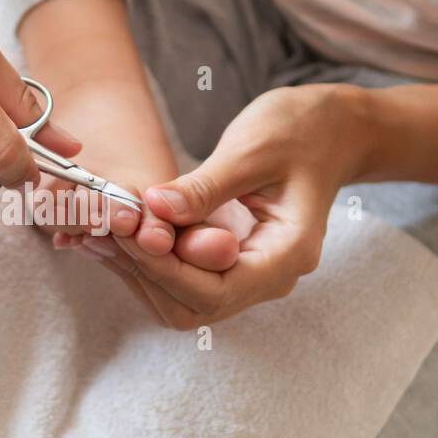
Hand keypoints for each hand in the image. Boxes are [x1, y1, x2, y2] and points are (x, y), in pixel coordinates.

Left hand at [82, 84, 374, 328]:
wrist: (336, 130)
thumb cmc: (304, 131)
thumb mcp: (253, 149)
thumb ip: (205, 187)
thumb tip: (154, 210)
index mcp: (287, 255)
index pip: (215, 290)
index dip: (164, 266)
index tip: (128, 229)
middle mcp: (269, 276)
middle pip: (192, 307)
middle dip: (145, 271)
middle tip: (107, 227)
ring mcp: (248, 273)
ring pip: (180, 299)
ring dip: (139, 268)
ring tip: (101, 227)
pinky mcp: (227, 261)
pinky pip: (182, 277)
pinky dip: (147, 258)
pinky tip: (116, 229)